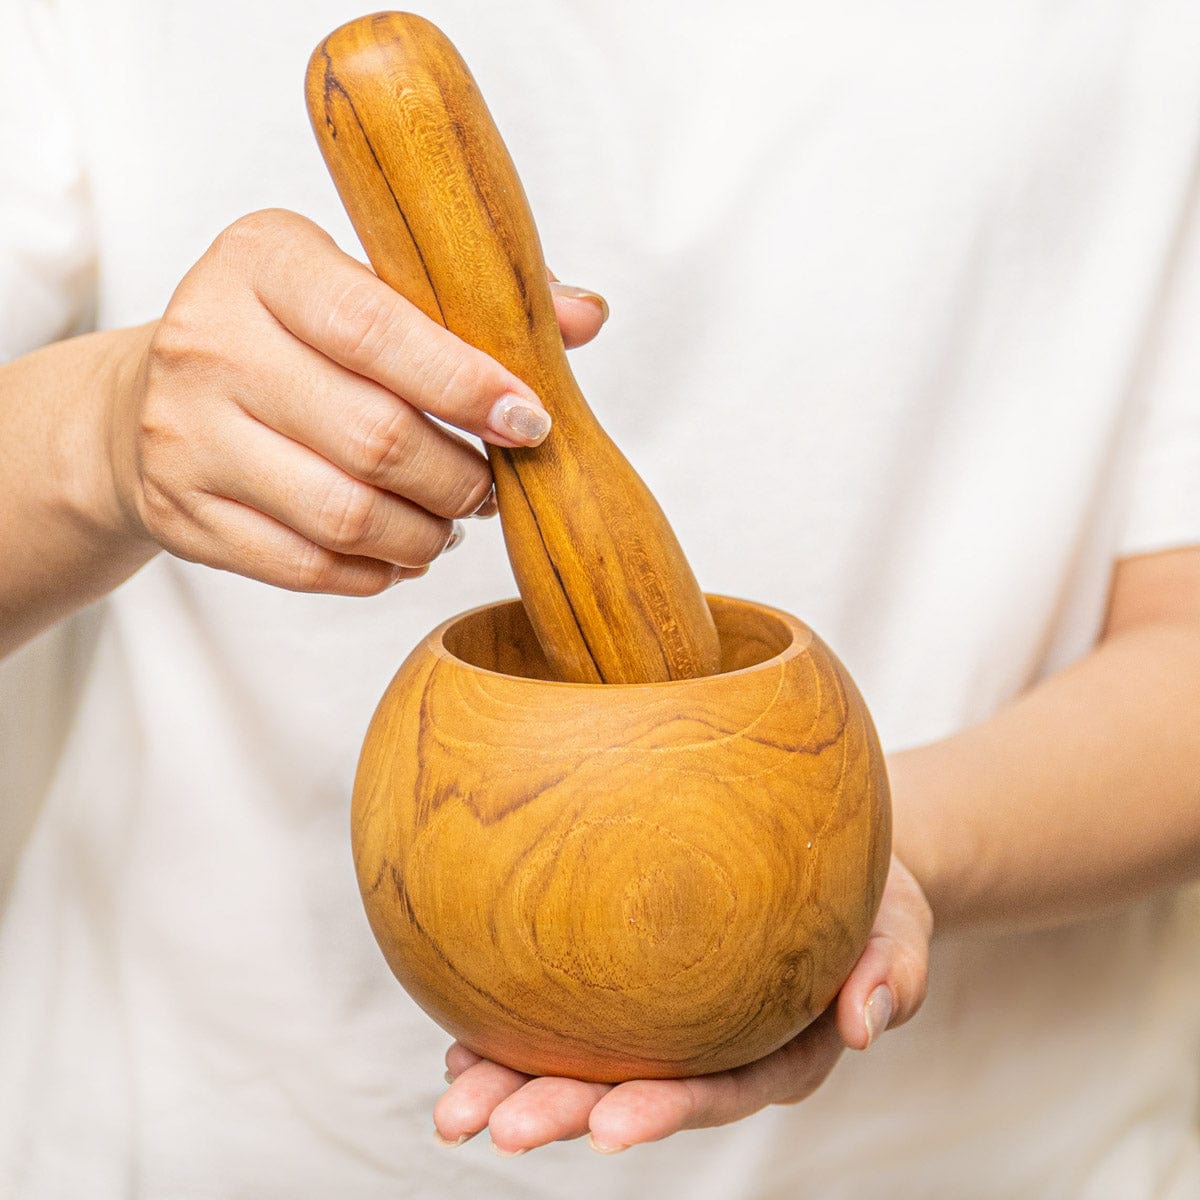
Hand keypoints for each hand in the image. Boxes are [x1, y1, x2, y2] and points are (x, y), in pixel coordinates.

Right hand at [104, 208, 606, 592]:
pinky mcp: (182, 513)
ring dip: (426, 533)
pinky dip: (376, 571)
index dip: (468, 386)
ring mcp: (184, 434)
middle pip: (374, 438)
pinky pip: (308, 567)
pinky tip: (400, 551)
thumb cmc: (288, 335)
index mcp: (264, 261)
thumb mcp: (362, 283)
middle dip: (461, 478)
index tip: (530, 422)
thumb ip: (471, 298)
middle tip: (493, 487)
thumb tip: (587, 315)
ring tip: (450, 520)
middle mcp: (209, 341)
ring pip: (346, 514)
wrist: (151, 393)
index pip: (378, 331)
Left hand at [433, 855, 931, 1154]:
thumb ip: (894, 973)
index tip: (608, 1129)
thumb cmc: (874, 901)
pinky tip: (461, 1035)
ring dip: (518, 1082)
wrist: (838, 863)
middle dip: (564, 1113)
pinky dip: (517, 1029)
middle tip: (496, 1128)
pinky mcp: (639, 987)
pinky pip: (575, 1012)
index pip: (720, 1090)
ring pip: (590, 1061)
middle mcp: (713, 1050)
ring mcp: (672, 1023)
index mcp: (777, 1051)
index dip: (666, 1112)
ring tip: (453, 1095)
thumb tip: (869, 1023)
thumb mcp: (902, 927)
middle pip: (636, 1090)